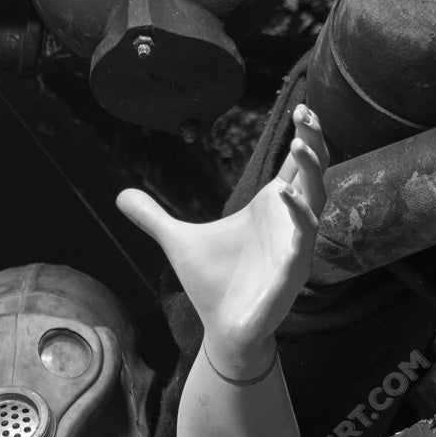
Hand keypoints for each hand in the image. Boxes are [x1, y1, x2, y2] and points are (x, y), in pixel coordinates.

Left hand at [117, 104, 327, 376]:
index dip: (304, 137)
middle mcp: (291, 223)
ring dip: (309, 179)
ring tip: (299, 152)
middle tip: (306, 118)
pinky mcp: (291, 275)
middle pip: (313, 176)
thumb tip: (120, 194)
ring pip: (315, 206)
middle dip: (314, 146)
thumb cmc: (214, 283)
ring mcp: (295, 248)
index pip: (296, 165)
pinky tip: (289, 201)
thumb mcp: (178, 241)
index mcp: (272, 208)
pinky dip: (299, 225)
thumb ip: (154, 217)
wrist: (225, 330)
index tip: (301, 106)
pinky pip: (301, 246)